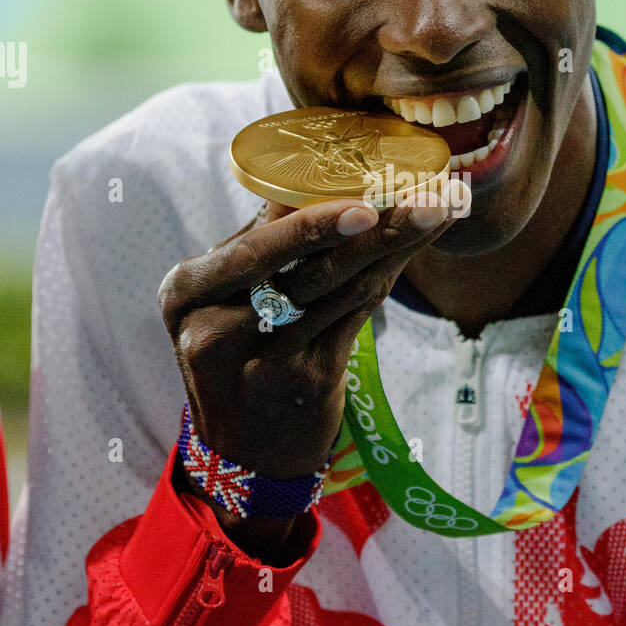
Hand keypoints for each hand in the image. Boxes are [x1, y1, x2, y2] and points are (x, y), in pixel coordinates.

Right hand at [158, 180, 469, 487]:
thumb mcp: (224, 300)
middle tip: (423, 194)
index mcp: (186, 291)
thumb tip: (326, 171)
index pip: (257, 240)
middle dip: (369, 223)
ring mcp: (262, 361)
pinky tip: (415, 248)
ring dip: (396, 243)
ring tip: (439, 207)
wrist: (242, 454)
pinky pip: (358, 317)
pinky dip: (389, 276)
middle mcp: (214, 328)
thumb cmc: (237, 351)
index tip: (364, 182)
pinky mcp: (306, 383)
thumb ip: (263, 244)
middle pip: (304, 264)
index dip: (313, 210)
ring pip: (341, 288)